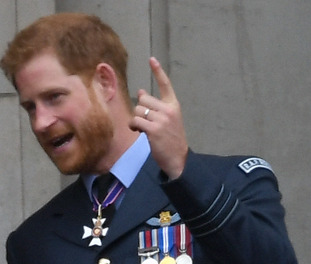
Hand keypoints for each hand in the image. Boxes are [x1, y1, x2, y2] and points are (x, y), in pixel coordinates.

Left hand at [129, 57, 187, 179]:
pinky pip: (135, 121)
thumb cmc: (169, 138)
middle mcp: (169, 109)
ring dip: (135, 119)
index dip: (158, 71)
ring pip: (138, 110)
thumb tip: (140, 92)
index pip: (165, 85)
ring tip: (142, 128)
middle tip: (144, 121)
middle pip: (143, 100)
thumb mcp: (166, 119)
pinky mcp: (153, 129)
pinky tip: (138, 131)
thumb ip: (155, 106)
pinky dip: (133, 126)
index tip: (151, 59)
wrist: (177, 157)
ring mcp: (162, 119)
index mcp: (174, 105)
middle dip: (139, 110)